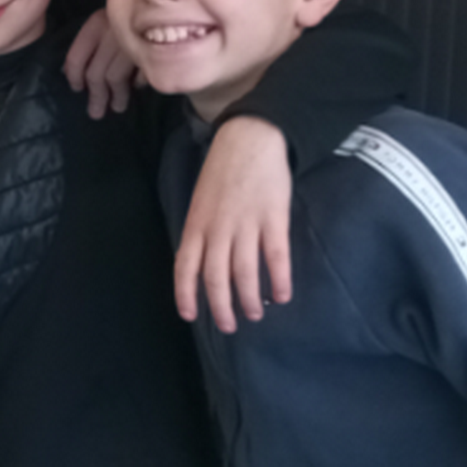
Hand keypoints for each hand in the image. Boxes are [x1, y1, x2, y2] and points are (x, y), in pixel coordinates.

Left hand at [63, 9, 138, 118]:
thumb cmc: (133, 14)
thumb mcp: (109, 23)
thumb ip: (92, 45)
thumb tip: (68, 72)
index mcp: (97, 23)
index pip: (76, 57)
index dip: (74, 77)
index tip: (77, 89)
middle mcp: (112, 31)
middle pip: (96, 73)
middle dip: (96, 96)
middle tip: (96, 112)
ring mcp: (134, 40)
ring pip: (116, 78)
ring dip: (117, 96)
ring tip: (117, 107)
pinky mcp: (155, 49)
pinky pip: (142, 73)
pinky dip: (138, 83)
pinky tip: (137, 87)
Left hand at [175, 117, 293, 332]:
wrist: (250, 140)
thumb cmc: (223, 172)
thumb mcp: (201, 202)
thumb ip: (203, 232)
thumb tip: (207, 264)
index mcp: (196, 224)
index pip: (184, 266)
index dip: (186, 294)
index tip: (191, 316)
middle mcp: (217, 229)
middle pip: (215, 278)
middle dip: (221, 307)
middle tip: (229, 326)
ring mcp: (245, 224)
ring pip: (244, 273)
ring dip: (248, 299)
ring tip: (255, 314)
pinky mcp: (273, 219)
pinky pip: (275, 257)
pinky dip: (278, 280)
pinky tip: (281, 296)